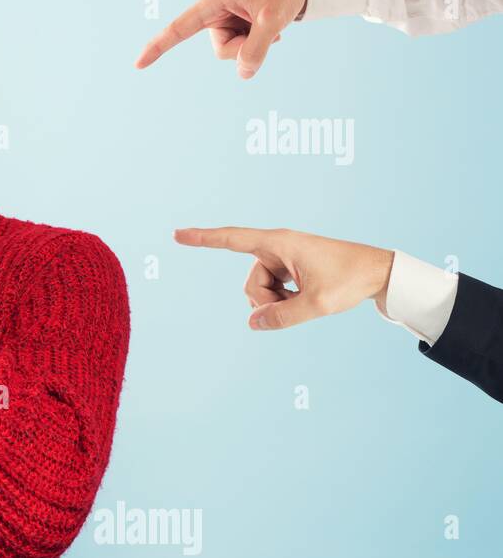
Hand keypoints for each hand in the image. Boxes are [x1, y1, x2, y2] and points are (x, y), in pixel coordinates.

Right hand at [135, 0, 306, 78]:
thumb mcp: (273, 19)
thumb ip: (257, 48)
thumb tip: (243, 73)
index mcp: (213, 2)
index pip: (179, 29)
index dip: (158, 47)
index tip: (138, 64)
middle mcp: (215, 12)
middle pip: (221, 50)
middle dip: (245, 48)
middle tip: (268, 28)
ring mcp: (225, 21)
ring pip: (232, 52)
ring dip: (254, 45)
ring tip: (270, 24)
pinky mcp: (235, 26)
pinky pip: (242, 48)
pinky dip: (258, 43)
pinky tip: (270, 27)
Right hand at [174, 226, 393, 329]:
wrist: (379, 272)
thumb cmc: (351, 280)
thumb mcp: (317, 304)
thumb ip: (282, 316)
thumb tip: (253, 323)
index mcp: (279, 244)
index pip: (232, 239)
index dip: (203, 239)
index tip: (178, 235)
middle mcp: (277, 248)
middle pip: (250, 282)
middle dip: (266, 300)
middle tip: (298, 304)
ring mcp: (284, 259)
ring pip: (261, 289)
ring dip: (277, 302)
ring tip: (306, 300)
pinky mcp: (291, 269)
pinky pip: (273, 290)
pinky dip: (285, 300)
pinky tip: (307, 297)